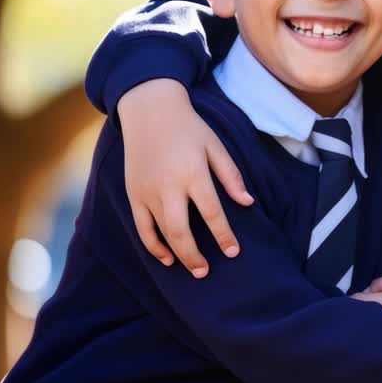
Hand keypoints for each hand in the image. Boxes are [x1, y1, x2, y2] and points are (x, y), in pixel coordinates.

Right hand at [117, 79, 253, 276]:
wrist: (149, 110)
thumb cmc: (189, 128)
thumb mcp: (215, 146)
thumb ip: (231, 176)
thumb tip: (248, 203)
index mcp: (193, 173)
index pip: (212, 213)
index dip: (224, 236)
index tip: (233, 252)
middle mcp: (168, 186)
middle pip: (181, 231)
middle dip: (195, 256)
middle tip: (206, 272)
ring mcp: (147, 192)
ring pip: (161, 233)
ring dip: (176, 255)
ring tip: (193, 269)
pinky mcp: (133, 193)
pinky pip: (141, 227)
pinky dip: (152, 245)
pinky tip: (166, 257)